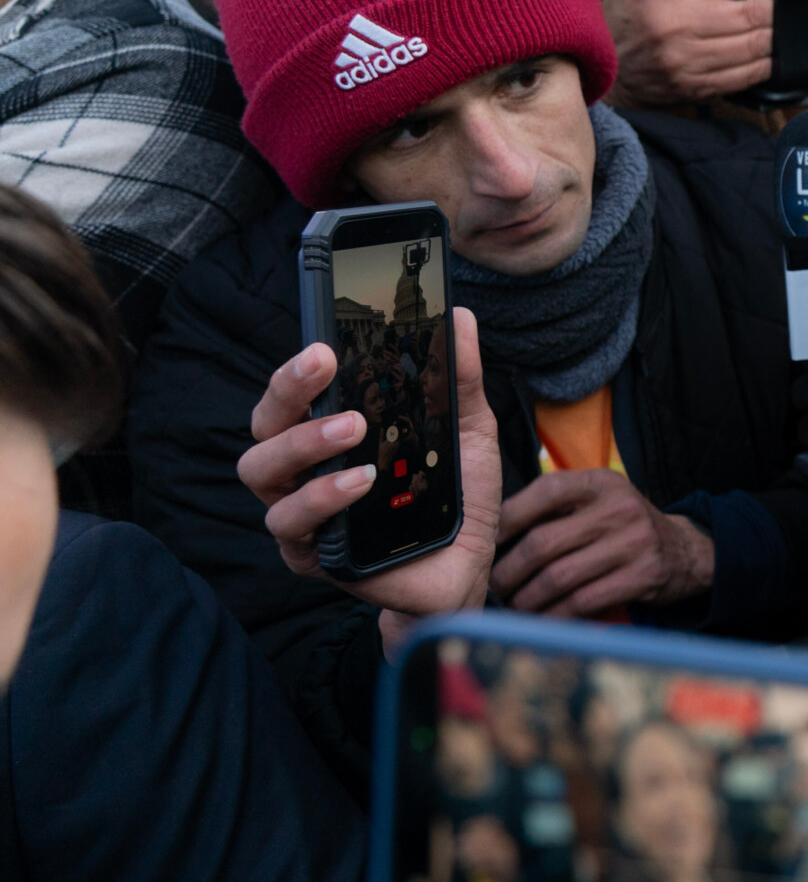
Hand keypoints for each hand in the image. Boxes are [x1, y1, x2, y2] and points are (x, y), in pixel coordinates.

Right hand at [237, 309, 502, 656]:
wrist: (469, 565)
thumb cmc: (455, 494)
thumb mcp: (466, 430)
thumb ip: (459, 378)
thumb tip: (457, 315)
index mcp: (331, 434)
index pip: (292, 394)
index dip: (296, 369)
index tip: (323, 343)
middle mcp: (304, 471)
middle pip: (264, 426)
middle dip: (289, 392)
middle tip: (326, 366)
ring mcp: (302, 514)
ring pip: (263, 473)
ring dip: (304, 444)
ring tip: (354, 429)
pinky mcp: (312, 556)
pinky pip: (295, 527)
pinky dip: (324, 499)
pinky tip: (360, 482)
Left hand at [489, 468, 715, 615]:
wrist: (686, 551)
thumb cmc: (625, 528)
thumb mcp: (601, 501)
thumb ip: (559, 506)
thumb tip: (493, 530)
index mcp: (603, 483)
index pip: (546, 490)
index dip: (510, 516)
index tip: (489, 541)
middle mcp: (619, 508)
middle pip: (545, 542)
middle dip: (511, 570)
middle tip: (496, 586)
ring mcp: (634, 543)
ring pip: (560, 577)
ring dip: (528, 598)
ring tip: (516, 606)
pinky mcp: (643, 576)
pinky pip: (584, 602)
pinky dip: (556, 615)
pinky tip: (543, 619)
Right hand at [598, 0, 774, 104]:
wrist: (608, 68)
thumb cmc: (628, 7)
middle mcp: (672, 22)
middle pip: (747, 10)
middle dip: (774, 2)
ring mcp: (685, 59)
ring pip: (755, 45)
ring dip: (776, 32)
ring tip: (777, 20)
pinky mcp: (697, 86)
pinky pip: (749, 75)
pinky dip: (768, 60)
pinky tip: (767, 48)